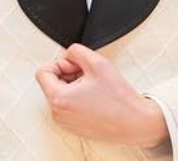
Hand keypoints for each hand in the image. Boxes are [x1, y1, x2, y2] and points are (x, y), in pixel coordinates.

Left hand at [34, 44, 168, 147]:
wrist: (133, 122)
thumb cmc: (118, 97)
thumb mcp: (97, 63)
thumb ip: (76, 51)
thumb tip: (67, 54)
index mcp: (58, 99)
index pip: (43, 72)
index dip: (60, 63)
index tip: (77, 66)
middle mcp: (57, 114)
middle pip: (51, 83)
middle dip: (68, 74)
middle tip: (89, 75)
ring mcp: (64, 122)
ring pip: (60, 93)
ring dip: (74, 86)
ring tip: (94, 87)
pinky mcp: (73, 127)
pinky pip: (67, 106)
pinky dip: (77, 98)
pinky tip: (95, 97)